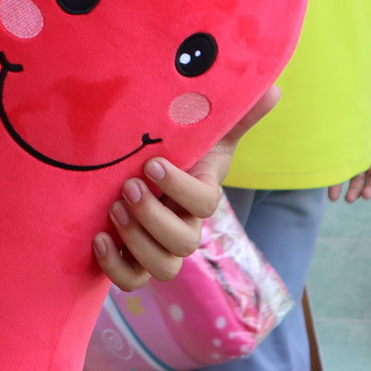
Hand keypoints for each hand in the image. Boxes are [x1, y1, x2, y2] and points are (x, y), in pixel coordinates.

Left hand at [95, 84, 279, 289]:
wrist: (134, 170)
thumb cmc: (173, 149)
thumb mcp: (200, 128)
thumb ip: (234, 113)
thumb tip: (272, 89)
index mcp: (199, 195)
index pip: (205, 204)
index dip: (180, 190)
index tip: (151, 164)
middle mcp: (184, 227)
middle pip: (184, 243)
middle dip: (153, 218)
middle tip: (127, 187)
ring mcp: (159, 248)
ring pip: (163, 268)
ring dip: (137, 240)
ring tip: (113, 208)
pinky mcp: (133, 261)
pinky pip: (131, 281)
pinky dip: (116, 268)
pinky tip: (99, 239)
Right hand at [330, 85, 370, 203]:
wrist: (362, 91)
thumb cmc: (340, 108)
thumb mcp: (332, 132)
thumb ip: (324, 146)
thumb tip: (301, 161)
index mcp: (347, 149)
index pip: (344, 171)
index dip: (338, 185)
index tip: (332, 197)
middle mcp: (362, 151)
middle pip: (361, 176)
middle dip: (356, 190)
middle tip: (350, 200)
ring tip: (365, 196)